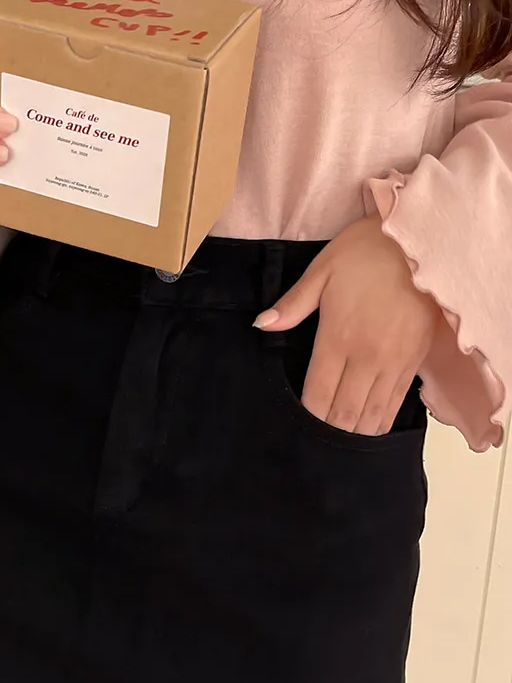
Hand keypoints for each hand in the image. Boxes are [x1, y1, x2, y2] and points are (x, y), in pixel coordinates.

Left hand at [254, 216, 442, 434]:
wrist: (422, 240)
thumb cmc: (367, 251)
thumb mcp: (322, 270)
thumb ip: (292, 304)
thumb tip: (261, 325)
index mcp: (337, 339)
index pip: (318, 395)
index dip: (308, 417)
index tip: (298, 426)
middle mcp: (366, 358)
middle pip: (344, 413)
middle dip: (330, 431)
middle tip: (318, 443)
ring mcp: (394, 362)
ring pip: (372, 415)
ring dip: (355, 432)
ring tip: (342, 442)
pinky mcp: (416, 360)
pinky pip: (396, 402)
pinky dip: (381, 420)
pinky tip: (370, 429)